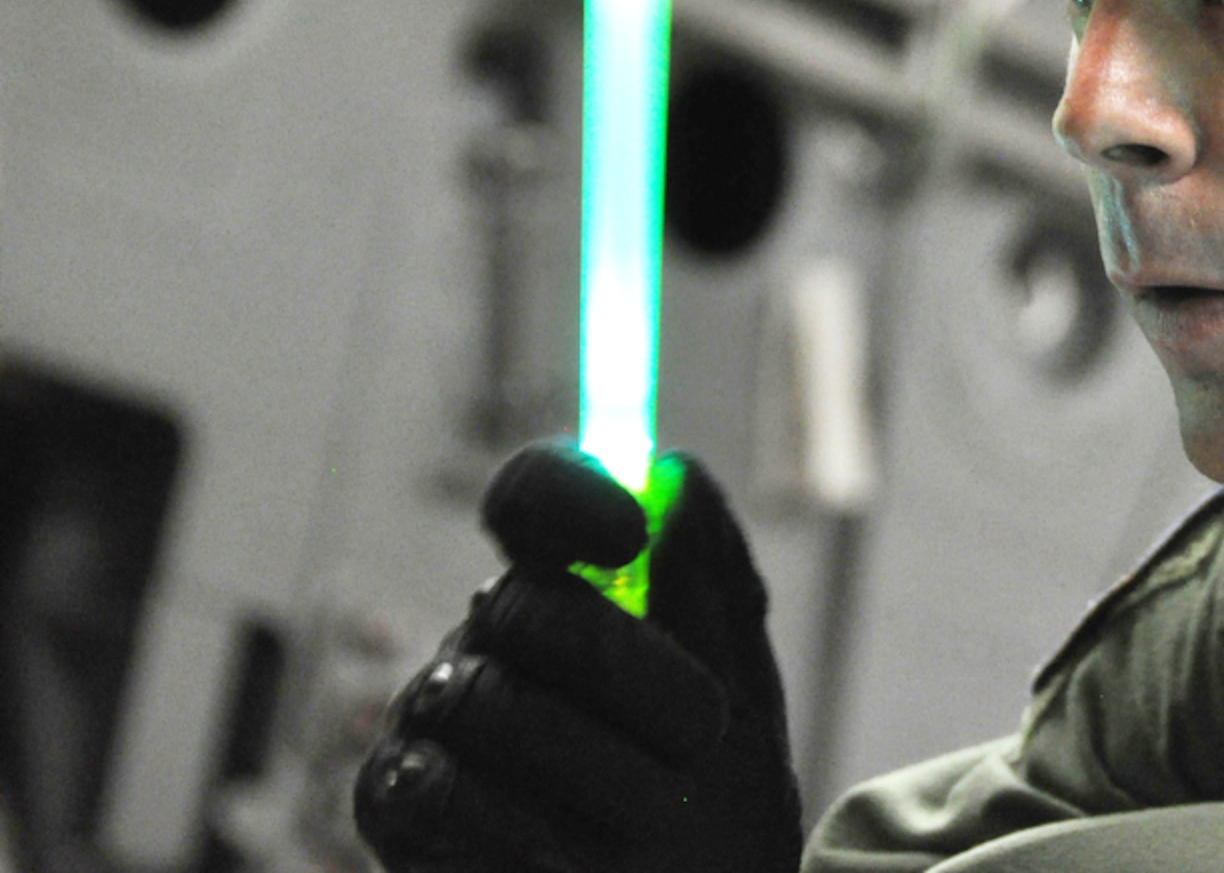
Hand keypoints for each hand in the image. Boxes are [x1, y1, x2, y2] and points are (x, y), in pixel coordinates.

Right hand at [353, 444, 801, 872]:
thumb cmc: (713, 804)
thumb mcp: (742, 686)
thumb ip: (712, 579)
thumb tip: (669, 473)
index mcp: (572, 585)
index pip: (534, 495)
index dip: (567, 493)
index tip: (629, 533)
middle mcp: (491, 636)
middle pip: (524, 600)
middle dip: (629, 665)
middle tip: (706, 729)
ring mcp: (435, 716)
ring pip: (490, 699)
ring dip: (600, 767)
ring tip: (656, 821)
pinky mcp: (397, 802)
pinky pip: (437, 791)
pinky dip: (520, 831)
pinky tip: (570, 861)